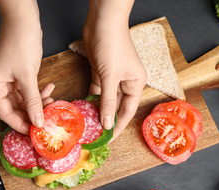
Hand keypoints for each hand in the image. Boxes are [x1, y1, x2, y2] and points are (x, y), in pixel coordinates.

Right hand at [0, 1, 52, 134]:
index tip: (34, 131)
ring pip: (22, 101)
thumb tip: (38, 122)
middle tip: (46, 118)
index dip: (19, 124)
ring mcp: (7, 80)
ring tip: (52, 101)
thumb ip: (33, 100)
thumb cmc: (20, 42)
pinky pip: (27, 91)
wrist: (24, 20)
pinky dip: (38, 92)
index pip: (4, 113)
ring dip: (37, 102)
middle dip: (31, 113)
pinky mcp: (17, 76)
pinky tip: (50, 89)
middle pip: (13, 108)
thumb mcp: (27, 75)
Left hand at [83, 0, 146, 137]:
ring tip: (87, 125)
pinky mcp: (100, 72)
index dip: (118, 126)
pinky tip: (83, 110)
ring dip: (96, 110)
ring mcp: (112, 77)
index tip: (108, 139)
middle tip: (94, 135)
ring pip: (104, 99)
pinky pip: (96, 90)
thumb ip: (107, 101)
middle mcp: (126, 82)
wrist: (102, 21)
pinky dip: (90, 99)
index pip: (127, 111)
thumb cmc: (113, 45)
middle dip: (105, 119)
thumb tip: (107, 124)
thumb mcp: (111, 77)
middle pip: (116, 106)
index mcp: (136, 83)